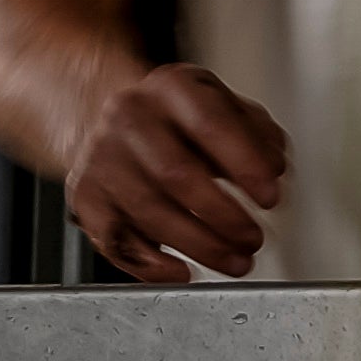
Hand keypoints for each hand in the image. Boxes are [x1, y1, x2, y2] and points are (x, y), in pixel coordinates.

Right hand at [64, 60, 288, 282]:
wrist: (111, 119)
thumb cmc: (179, 121)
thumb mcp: (225, 108)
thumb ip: (258, 135)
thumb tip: (275, 167)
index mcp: (173, 88)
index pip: (210, 123)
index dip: (245, 164)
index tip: (270, 196)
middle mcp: (130, 118)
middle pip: (176, 175)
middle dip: (224, 216)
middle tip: (253, 238)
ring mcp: (101, 159)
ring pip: (149, 212)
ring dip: (199, 246)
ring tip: (234, 260)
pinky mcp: (85, 197)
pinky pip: (116, 240)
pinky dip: (151, 265)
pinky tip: (183, 271)